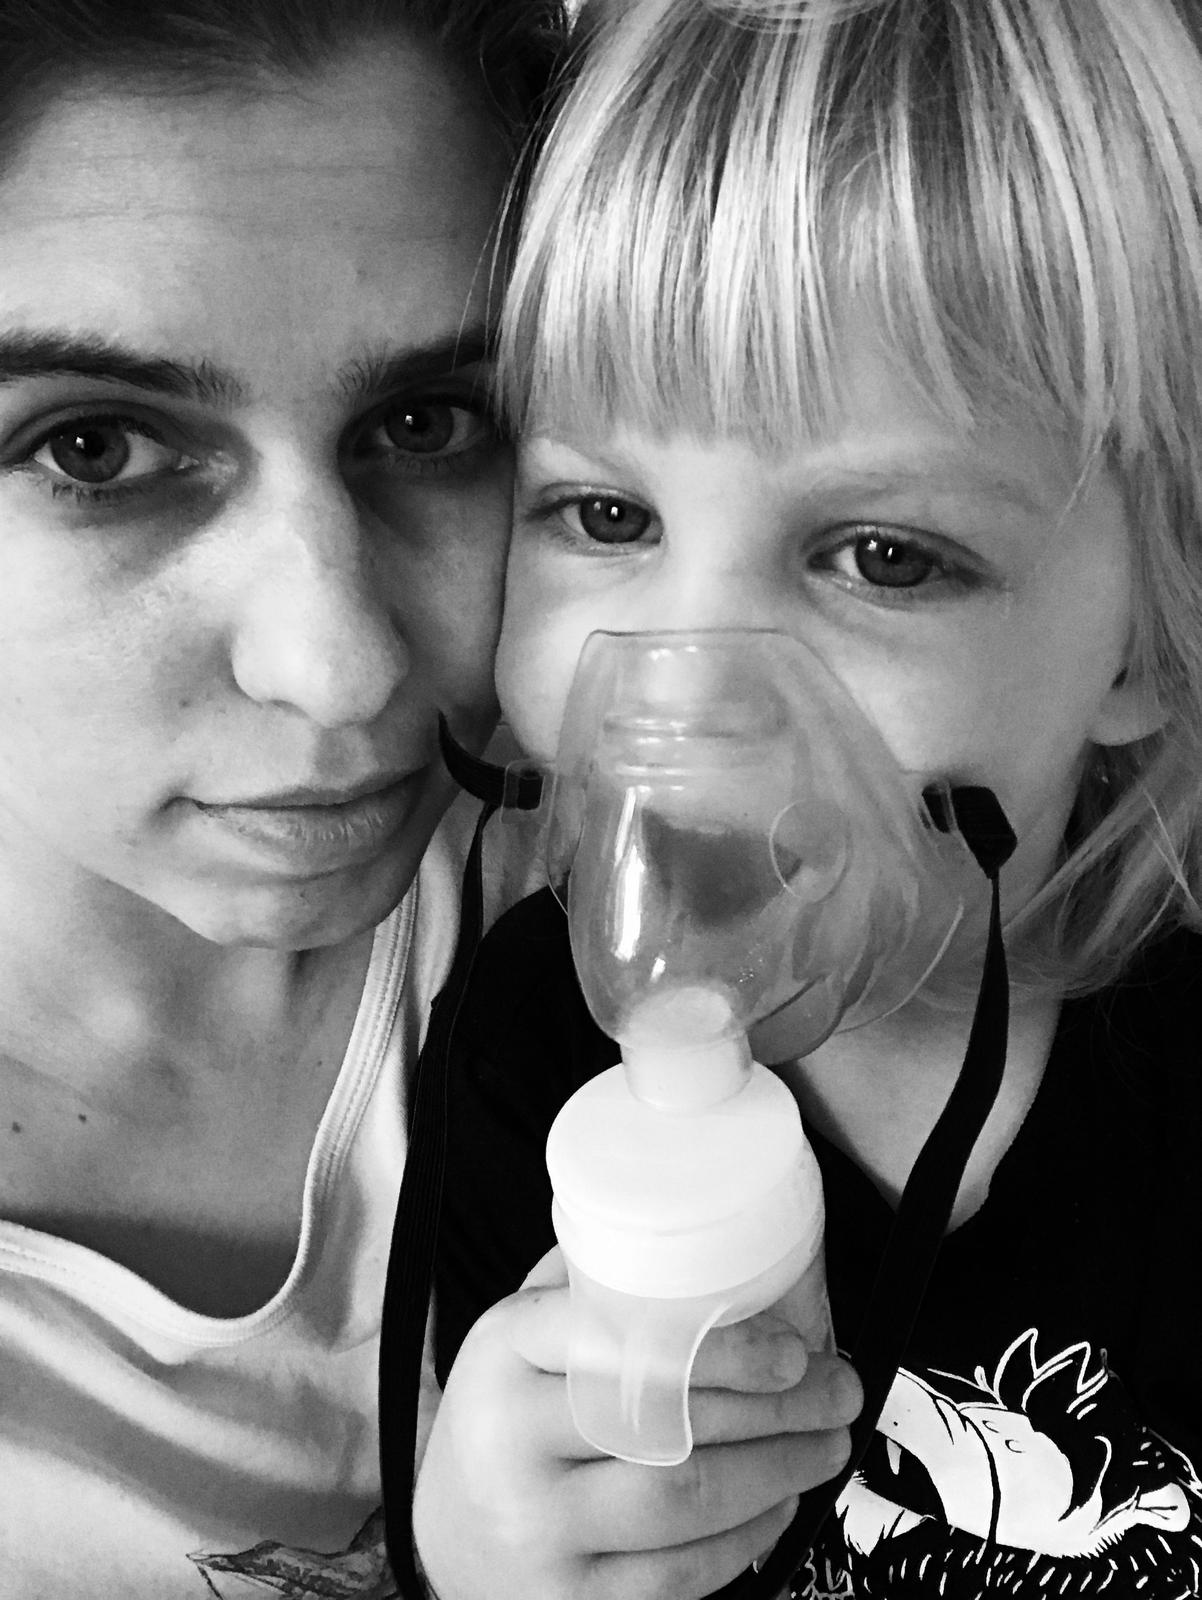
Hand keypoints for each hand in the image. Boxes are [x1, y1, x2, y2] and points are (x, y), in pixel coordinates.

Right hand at [414, 1248, 860, 1599]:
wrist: (448, 1540)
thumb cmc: (505, 1419)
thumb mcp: (520, 1335)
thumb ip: (590, 1284)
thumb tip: (696, 1229)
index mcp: (502, 1354)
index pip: (615, 1339)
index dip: (718, 1347)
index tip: (791, 1349)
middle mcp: (510, 1445)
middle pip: (668, 1425)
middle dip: (780, 1408)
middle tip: (838, 1389)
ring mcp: (538, 1533)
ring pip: (684, 1502)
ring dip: (780, 1471)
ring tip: (828, 1443)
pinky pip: (680, 1575)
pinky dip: (747, 1536)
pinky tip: (779, 1503)